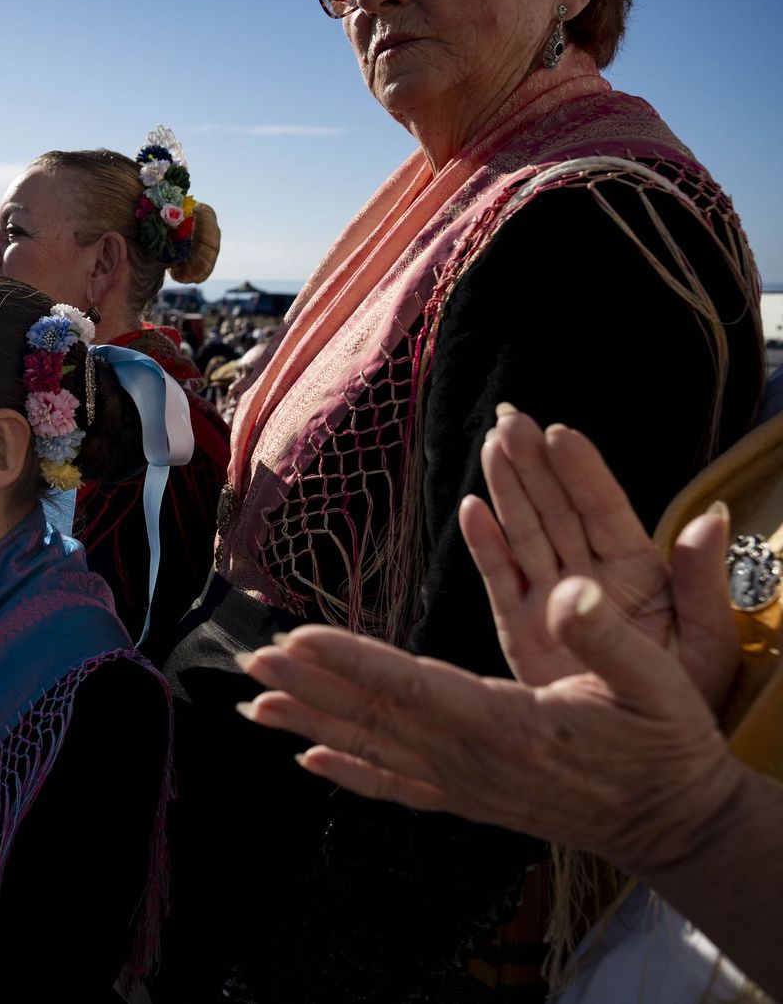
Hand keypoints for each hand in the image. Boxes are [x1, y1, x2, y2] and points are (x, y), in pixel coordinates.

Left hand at [239, 575, 744, 881]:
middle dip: (311, 685)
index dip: (352, 660)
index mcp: (510, 723)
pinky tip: (308, 759)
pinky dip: (348, 774)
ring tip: (257, 703)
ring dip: (312, 722)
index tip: (300, 637)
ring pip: (373, 750)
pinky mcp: (468, 801)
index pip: (414, 685)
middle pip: (376, 717)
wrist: (674, 821)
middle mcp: (475, 759)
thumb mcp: (655, 678)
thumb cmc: (663, 741)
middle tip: (255, 659)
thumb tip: (566, 592)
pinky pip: (395, 788)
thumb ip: (603, 636)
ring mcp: (466, 785)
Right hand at [462, 405, 736, 702]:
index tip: (562, 434)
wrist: (650, 764)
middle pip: (556, 510)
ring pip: (524, 534)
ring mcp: (551, 602)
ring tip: (490, 445)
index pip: (605, 510)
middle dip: (533, 465)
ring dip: (505, 489)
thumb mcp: (709, 642)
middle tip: (510, 420)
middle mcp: (590, 578)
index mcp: (639, 573)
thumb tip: (713, 516)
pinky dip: (484, 546)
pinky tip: (472, 510)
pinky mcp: (521, 631)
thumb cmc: (688, 703)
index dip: (582, 472)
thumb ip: (703, 581)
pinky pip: (499, 580)